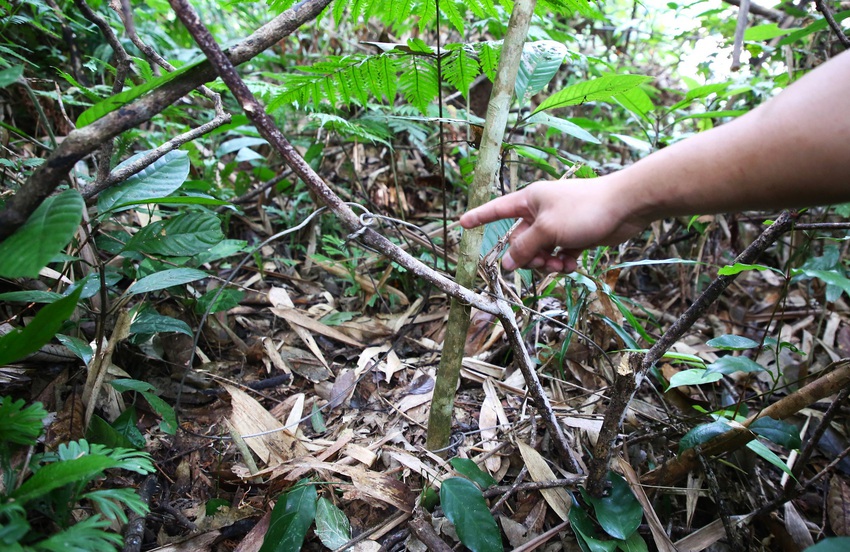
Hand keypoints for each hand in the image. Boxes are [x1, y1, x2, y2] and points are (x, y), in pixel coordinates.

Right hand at [459, 177, 646, 271]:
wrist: (626, 206)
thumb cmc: (584, 209)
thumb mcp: (548, 231)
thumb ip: (524, 248)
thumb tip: (506, 263)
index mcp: (529, 200)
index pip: (497, 209)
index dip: (479, 217)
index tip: (462, 223)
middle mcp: (541, 211)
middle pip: (520, 240)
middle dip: (528, 257)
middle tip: (542, 263)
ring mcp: (558, 224)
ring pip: (540, 251)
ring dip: (547, 263)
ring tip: (560, 265)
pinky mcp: (575, 235)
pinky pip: (559, 254)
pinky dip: (563, 262)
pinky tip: (573, 264)